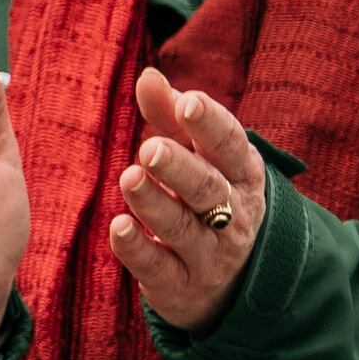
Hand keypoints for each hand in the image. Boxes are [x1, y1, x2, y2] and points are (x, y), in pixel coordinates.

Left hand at [107, 66, 267, 331]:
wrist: (232, 280)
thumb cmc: (205, 198)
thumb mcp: (198, 157)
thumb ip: (170, 117)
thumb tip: (148, 75)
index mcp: (239, 174)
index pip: (230, 146)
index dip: (211, 124)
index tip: (189, 101)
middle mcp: (232, 214)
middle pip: (208, 189)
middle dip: (180, 167)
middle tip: (150, 148)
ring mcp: (209, 253)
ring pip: (184, 227)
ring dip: (155, 203)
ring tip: (129, 177)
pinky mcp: (181, 284)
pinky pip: (160, 267)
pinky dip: (138, 249)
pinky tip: (118, 227)